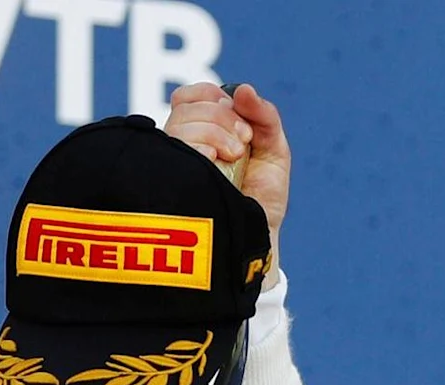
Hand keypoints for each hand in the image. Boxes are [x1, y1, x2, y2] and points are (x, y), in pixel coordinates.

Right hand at [161, 81, 289, 242]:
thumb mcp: (274, 149)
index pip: (191, 95)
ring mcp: (174, 159)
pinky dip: (204, 146)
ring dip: (217, 133)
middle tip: (242, 144)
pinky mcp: (170, 175)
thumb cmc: (263, 196)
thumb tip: (243, 89)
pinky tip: (215, 162)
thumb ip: (264, 116)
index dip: (214, 97)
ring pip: (182, 122)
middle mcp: (182, 142)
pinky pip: (178, 144)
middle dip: (223, 116)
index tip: (240, 121)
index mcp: (202, 130)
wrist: (258, 234)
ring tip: (234, 157)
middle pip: (188, 105)